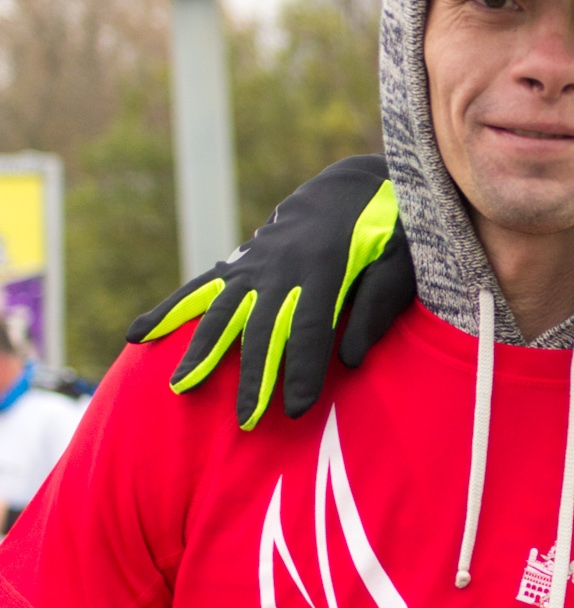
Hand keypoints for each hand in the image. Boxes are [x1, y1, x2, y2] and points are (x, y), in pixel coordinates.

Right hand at [126, 154, 414, 428]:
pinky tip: (138, 334)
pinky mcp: (241, 263)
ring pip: (223, 310)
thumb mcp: (400, 261)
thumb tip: (348, 360)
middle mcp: (283, 265)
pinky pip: (201, 289)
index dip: (302, 369)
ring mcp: (256, 262)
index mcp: (327, 266)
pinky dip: (169, 311)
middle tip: (245, 421)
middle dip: (254, 376)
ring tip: (181, 387)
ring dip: (202, 350)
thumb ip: (377, 306)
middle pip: (263, 327)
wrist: (352, 186)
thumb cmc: (387, 231)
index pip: (310, 327)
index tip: (296, 409)